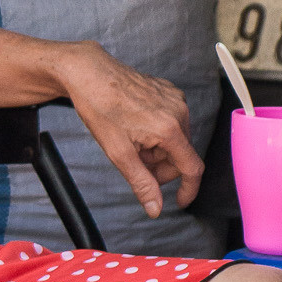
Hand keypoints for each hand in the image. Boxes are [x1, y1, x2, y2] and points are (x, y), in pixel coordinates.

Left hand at [55, 45, 203, 219]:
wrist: (89, 73)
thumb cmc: (100, 107)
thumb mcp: (119, 153)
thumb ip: (141, 183)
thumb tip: (155, 208)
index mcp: (170, 128)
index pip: (192, 168)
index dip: (188, 190)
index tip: (180, 201)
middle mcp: (179, 111)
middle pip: (181, 155)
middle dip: (160, 166)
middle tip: (134, 162)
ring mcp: (175, 98)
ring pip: (175, 139)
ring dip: (157, 149)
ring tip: (131, 140)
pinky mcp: (168, 90)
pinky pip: (171, 121)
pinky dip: (156, 131)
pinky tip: (134, 125)